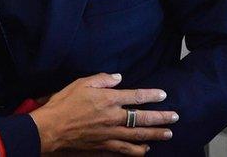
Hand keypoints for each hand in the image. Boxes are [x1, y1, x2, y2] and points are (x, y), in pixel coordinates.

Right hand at [29, 73, 177, 154]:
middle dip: (161, 118)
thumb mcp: (81, 83)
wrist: (51, 129)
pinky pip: (126, 150)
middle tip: (175, 117)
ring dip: (155, 135)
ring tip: (168, 134)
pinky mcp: (105, 147)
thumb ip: (102, 79)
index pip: (137, 96)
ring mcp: (110, 135)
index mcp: (109, 99)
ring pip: (139, 136)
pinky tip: (145, 150)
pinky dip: (138, 151)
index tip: (163, 95)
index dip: (152, 95)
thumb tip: (118, 77)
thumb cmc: (64, 104)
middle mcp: (113, 118)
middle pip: (143, 118)